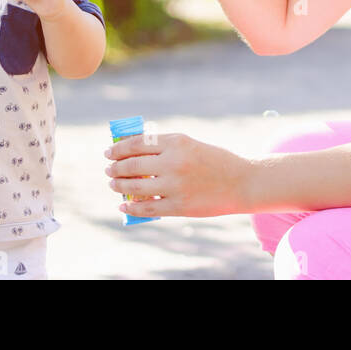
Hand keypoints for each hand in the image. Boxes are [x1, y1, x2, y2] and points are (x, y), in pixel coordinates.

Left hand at [104, 131, 253, 217]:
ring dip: (119, 186)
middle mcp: (174, 162)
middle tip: (109, 170)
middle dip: (116, 168)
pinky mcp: (179, 206)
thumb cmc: (214, 161)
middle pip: (133, 165)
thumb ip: (164, 147)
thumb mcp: (190, 144)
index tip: (108, 153)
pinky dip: (132, 207)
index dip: (118, 149)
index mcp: (176, 142)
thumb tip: (132, 152)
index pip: (137, 144)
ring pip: (136, 187)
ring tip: (113, 184)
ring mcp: (175, 186)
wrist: (242, 182)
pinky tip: (124, 205)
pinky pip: (147, 207)